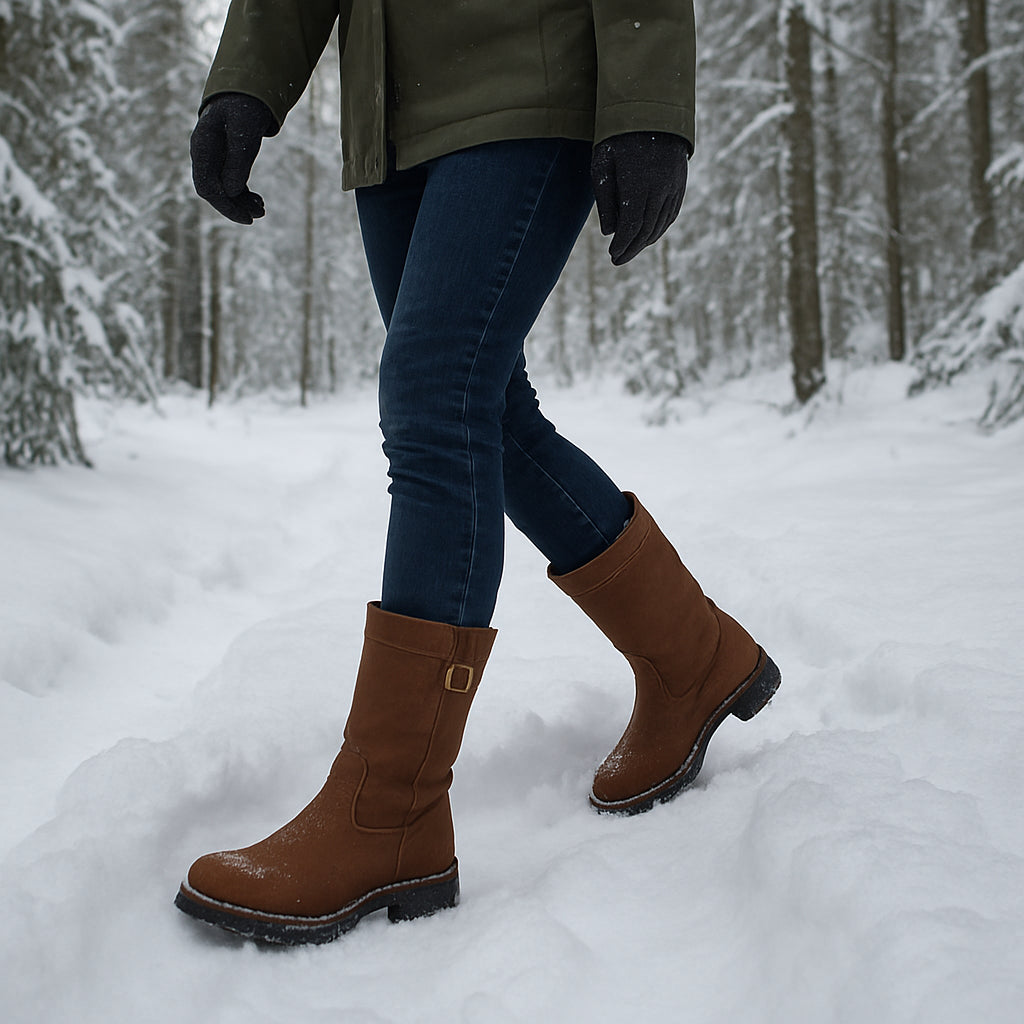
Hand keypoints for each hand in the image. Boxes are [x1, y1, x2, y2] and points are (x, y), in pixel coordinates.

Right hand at [190, 93, 277, 223]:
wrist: (244, 89)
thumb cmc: (245, 105)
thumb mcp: (245, 130)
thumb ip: (238, 159)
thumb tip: (231, 191)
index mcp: (203, 146)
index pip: (207, 186)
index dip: (226, 206)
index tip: (247, 218)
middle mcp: (203, 154)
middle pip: (213, 191)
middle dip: (235, 206)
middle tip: (260, 215)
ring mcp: (212, 157)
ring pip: (222, 189)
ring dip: (241, 202)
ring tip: (262, 209)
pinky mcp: (223, 158)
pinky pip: (228, 182)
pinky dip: (242, 193)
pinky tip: (257, 200)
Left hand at [591, 132, 689, 265]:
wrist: (652, 109)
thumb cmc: (618, 136)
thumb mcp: (602, 164)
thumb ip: (605, 199)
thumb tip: (609, 232)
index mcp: (638, 182)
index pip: (632, 224)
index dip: (622, 244)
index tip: (612, 255)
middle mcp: (660, 187)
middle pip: (647, 229)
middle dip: (632, 248)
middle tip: (617, 261)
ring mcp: (673, 185)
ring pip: (661, 224)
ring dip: (645, 241)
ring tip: (629, 250)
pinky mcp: (680, 183)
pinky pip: (671, 213)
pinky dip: (659, 229)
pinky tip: (648, 236)